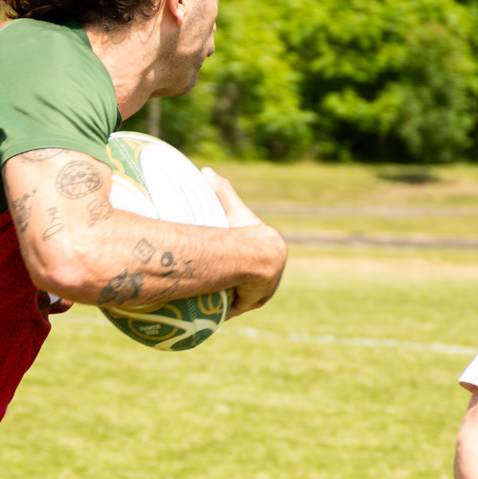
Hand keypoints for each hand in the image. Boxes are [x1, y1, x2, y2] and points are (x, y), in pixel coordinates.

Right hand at [201, 168, 287, 317]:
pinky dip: (227, 306)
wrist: (254, 254)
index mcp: (268, 246)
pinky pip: (240, 304)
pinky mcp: (260, 298)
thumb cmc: (241, 229)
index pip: (251, 254)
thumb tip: (205, 170)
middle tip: (207, 280)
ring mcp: (268, 285)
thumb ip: (221, 189)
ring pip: (243, 291)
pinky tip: (211, 308)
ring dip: (229, 294)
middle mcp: (272, 267)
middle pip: (247, 275)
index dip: (237, 257)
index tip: (219, 259)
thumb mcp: (229, 207)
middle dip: (232, 279)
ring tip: (205, 294)